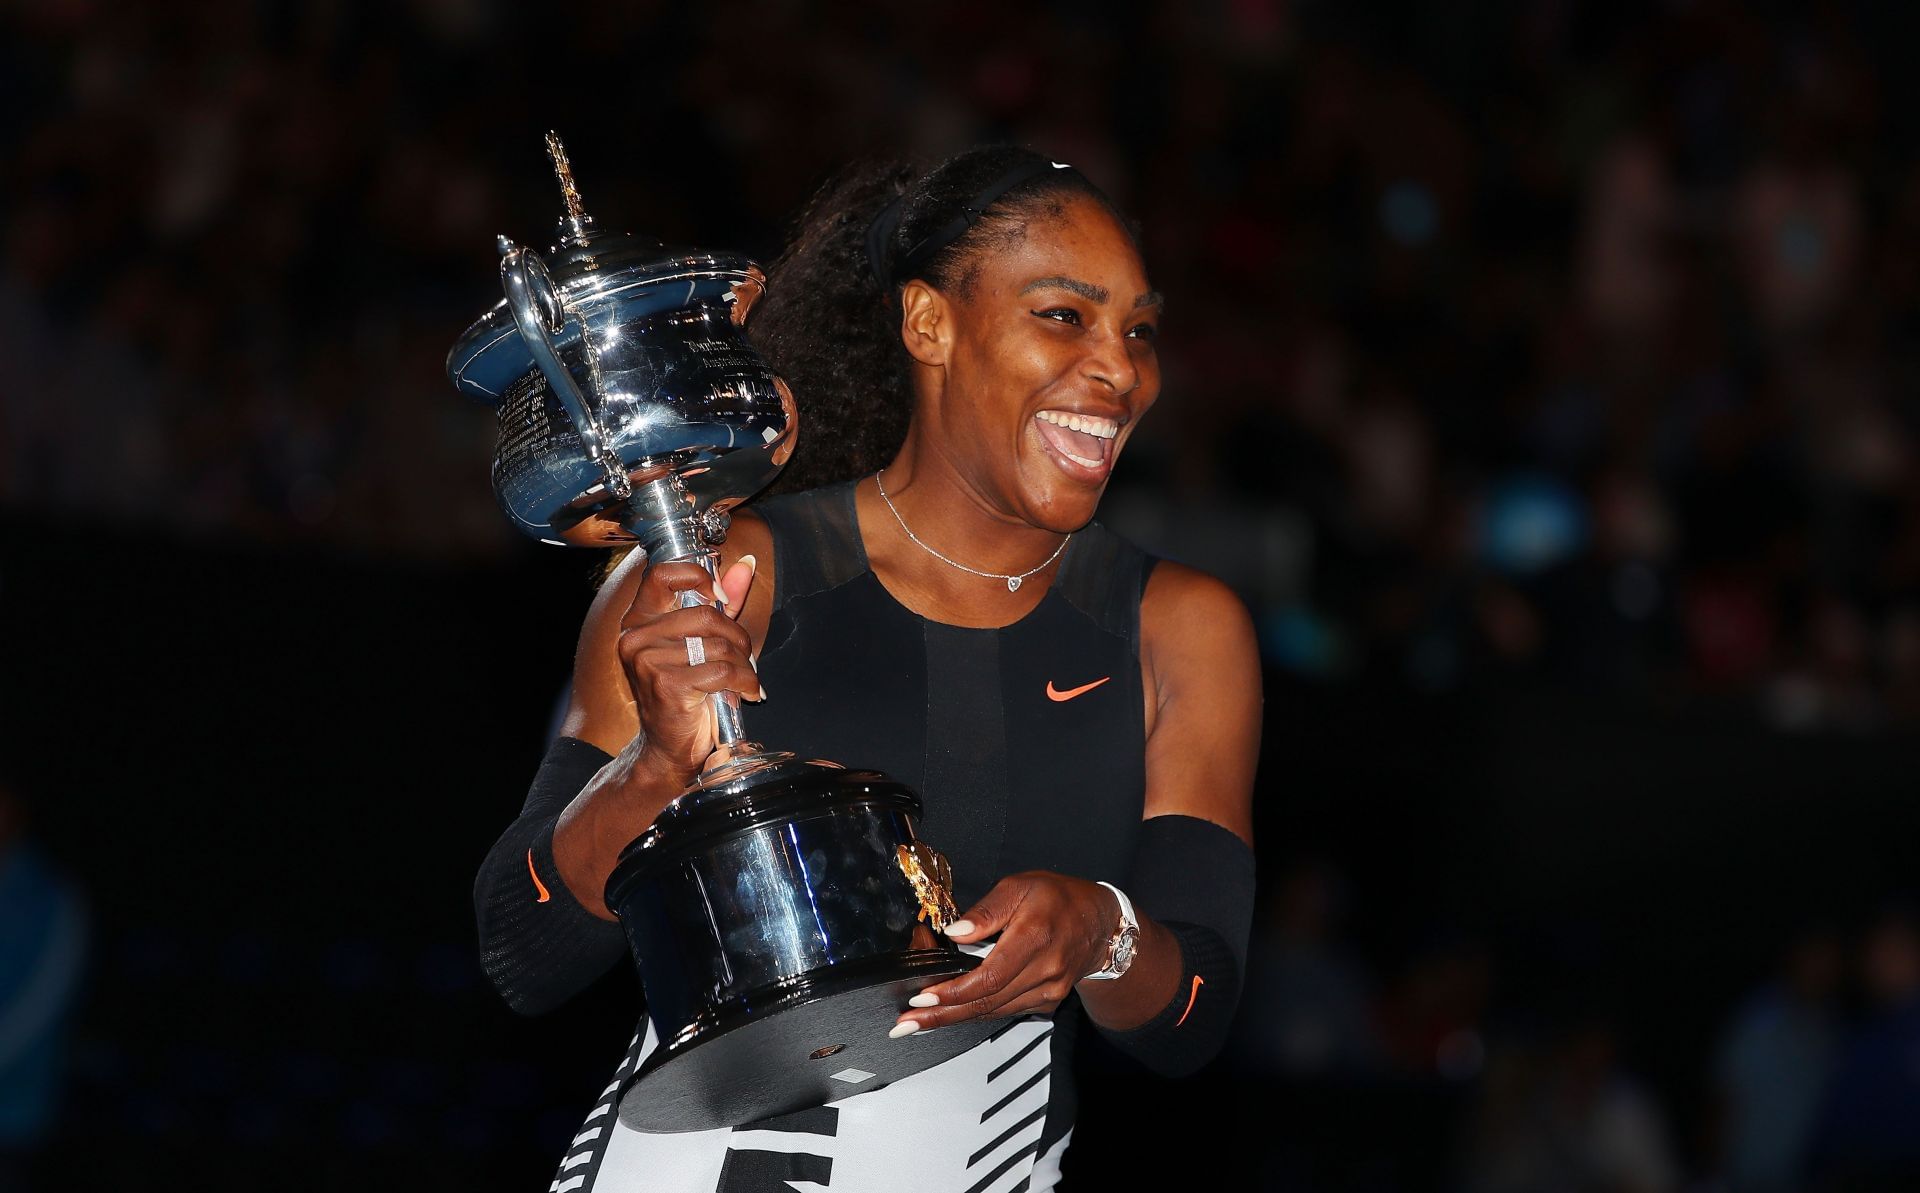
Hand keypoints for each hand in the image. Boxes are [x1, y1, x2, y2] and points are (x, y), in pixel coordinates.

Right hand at [616, 555, 760, 779]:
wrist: (668, 748)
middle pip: (704, 613)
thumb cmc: (685, 694)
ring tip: (744, 678)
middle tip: (745, 656)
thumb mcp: (703, 642)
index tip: (719, 598)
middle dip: (736, 635)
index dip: (698, 578)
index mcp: (639, 620)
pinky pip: (720, 671)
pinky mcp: (665, 684)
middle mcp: (635, 637)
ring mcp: (647, 661)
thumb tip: (745, 565)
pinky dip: (743, 681)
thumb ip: (721, 603)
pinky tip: (746, 691)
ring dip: (743, 664)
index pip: (662, 574)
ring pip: (717, 644)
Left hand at [891, 871, 1118, 1034]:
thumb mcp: (1019, 887)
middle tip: (905, 1024)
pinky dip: (975, 1012)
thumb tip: (954, 933)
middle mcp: (1044, 970)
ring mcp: (1047, 991)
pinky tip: (950, 1012)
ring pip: (993, 1012)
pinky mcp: (1046, 1002)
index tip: (922, 998)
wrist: (1100, 923)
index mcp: (1035, 937)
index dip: (953, 991)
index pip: (989, 977)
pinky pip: (1004, 1011)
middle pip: (986, 1002)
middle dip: (941, 1015)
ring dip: (953, 1018)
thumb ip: (985, 912)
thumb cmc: (1059, 898)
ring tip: (918, 1022)